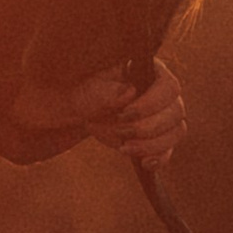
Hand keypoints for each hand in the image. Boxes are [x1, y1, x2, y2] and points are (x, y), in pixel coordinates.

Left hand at [12, 57, 186, 167]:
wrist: (56, 108)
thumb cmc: (64, 91)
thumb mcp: (75, 89)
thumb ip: (100, 91)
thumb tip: (129, 93)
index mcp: (140, 69)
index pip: (168, 85)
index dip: (152, 104)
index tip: (124, 116)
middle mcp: (154, 89)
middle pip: (176, 110)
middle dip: (148, 128)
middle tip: (120, 134)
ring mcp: (155, 112)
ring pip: (175, 129)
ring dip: (153, 144)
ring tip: (123, 148)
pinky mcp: (150, 134)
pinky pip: (168, 146)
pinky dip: (160, 156)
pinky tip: (145, 163)